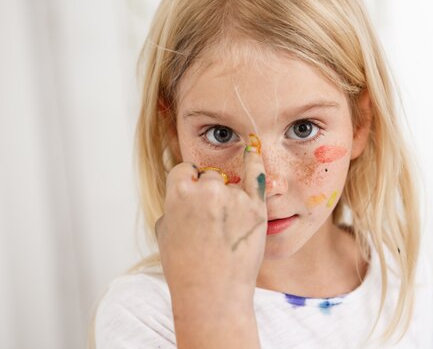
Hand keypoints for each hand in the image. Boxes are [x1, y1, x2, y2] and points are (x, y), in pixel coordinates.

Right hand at [156, 144, 266, 303]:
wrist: (213, 295)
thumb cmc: (185, 268)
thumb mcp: (164, 232)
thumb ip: (173, 204)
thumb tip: (183, 187)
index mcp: (179, 193)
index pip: (185, 170)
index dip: (189, 185)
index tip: (193, 201)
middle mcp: (206, 189)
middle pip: (210, 176)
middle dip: (210, 193)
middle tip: (210, 224)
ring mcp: (233, 197)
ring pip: (231, 183)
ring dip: (230, 198)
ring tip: (225, 232)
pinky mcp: (256, 208)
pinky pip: (257, 175)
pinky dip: (255, 162)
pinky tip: (255, 149)